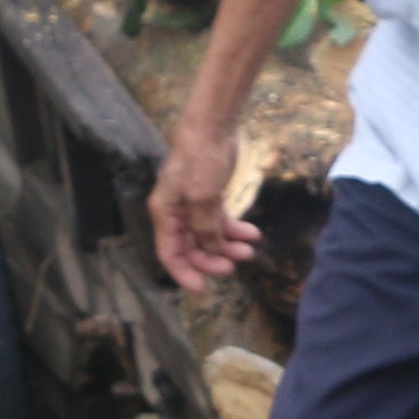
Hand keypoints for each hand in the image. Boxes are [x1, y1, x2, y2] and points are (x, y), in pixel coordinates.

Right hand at [149, 118, 256, 292]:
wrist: (213, 128)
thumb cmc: (201, 160)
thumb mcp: (202, 197)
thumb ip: (205, 228)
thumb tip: (212, 251)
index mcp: (164, 214)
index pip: (169, 254)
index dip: (184, 273)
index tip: (203, 289)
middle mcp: (176, 213)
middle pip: (191, 249)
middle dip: (213, 259)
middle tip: (236, 264)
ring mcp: (192, 206)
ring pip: (209, 237)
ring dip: (228, 246)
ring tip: (250, 248)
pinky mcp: (209, 198)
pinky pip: (220, 223)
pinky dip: (235, 230)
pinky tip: (253, 233)